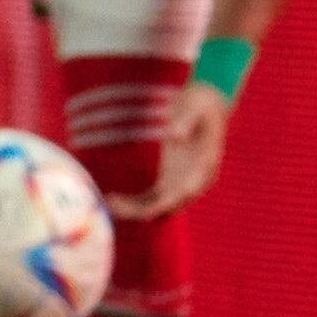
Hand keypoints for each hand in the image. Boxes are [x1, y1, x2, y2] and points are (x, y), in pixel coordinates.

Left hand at [108, 78, 231, 219]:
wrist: (209, 104)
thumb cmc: (201, 103)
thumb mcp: (194, 107)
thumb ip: (185, 121)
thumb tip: (174, 136)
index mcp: (204, 166)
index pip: (184, 193)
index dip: (164, 204)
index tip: (144, 212)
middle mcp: (196, 180)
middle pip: (169, 206)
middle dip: (142, 211)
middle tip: (112, 206)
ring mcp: (183, 181)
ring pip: (159, 206)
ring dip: (135, 210)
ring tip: (107, 203)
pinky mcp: (172, 177)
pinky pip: (153, 197)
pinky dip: (136, 201)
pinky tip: (114, 198)